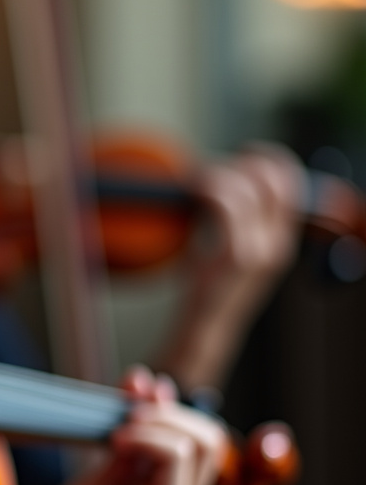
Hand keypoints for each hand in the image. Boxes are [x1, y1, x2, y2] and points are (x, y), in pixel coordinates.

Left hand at [11, 367, 226, 484]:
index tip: (137, 387)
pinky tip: (118, 441)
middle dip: (171, 410)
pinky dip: (149, 437)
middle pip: (212, 437)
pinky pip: (177, 459)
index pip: (202, 437)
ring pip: (202, 443)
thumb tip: (152, 387)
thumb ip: (130, 437)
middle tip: (129, 411)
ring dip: (158, 421)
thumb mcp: (104, 470)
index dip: (172, 405)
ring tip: (120, 430)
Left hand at [157, 143, 303, 391]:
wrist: (204, 328)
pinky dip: (208, 189)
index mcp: (281, 240)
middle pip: (275, 179)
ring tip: (196, 184)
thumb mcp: (237, 251)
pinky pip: (225, 205)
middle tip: (214, 170)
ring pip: (248, 188)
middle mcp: (277, 243)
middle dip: (244, 163)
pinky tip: (193, 192)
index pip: (291, 184)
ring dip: (218, 176)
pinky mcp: (232, 256)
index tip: (243, 155)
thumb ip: (241, 222)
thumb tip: (231, 183)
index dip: (269, 160)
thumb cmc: (211, 287)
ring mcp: (258, 250)